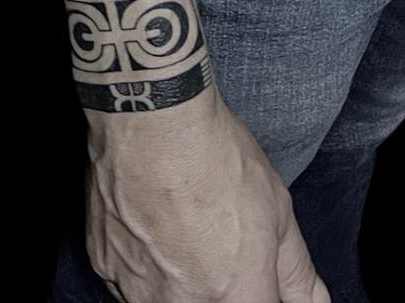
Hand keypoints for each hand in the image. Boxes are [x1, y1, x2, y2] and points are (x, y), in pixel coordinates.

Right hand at [84, 88, 330, 302]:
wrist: (152, 120)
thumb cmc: (217, 158)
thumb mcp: (277, 210)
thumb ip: (298, 274)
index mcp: (237, 296)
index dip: (256, 292)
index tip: (252, 274)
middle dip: (219, 284)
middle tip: (215, 243)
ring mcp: (139, 292)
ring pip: (167, 302)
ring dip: (180, 281)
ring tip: (184, 230)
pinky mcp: (106, 269)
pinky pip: (131, 283)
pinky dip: (145, 263)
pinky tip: (153, 223)